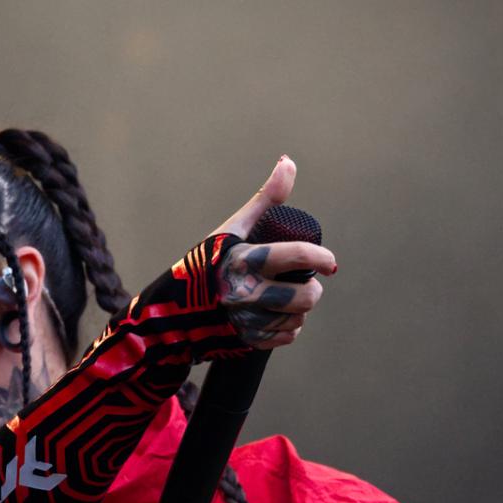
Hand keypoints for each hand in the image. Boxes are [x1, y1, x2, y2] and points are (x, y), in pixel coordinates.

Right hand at [215, 155, 336, 348]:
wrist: (174, 311)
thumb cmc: (207, 262)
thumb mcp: (233, 229)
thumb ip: (265, 199)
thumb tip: (288, 162)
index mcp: (243, 260)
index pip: (296, 256)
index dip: (321, 258)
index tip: (329, 262)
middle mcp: (245, 292)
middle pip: (304, 296)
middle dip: (314, 290)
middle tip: (310, 283)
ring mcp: (246, 320)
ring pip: (297, 318)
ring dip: (302, 309)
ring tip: (294, 299)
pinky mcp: (246, 340)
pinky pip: (285, 337)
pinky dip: (289, 327)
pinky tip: (282, 316)